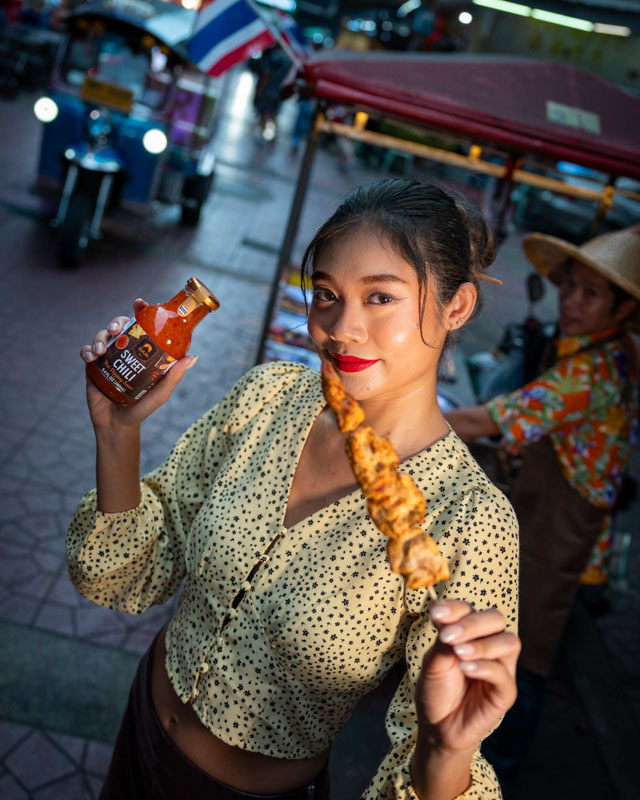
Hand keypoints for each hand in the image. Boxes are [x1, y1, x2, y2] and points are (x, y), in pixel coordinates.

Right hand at [80, 298, 197, 432]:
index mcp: (142, 351)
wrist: (118, 424)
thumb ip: (174, 376)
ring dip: (99, 336)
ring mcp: (108, 357)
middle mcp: (125, 350)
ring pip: (101, 335)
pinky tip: (92, 357)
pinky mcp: (92, 366)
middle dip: (116, 321)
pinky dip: (87, 350)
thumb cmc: (142, 407)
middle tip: (116, 329)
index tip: (139, 303)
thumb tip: (193, 357)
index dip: (140, 311)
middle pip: (119, 326)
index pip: (142, 325)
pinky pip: (86, 351)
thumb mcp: (160, 392)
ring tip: (101, 350)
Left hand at [415, 599, 519, 755]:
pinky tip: (465, 669)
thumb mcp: (433, 661)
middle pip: (496, 619)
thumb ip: (444, 640)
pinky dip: (484, 667)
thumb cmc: (436, 689)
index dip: (455, 608)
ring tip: (459, 653)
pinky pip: (503, 674)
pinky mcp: (506, 692)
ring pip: (508, 642)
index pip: (470, 609)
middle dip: (472, 623)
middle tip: (448, 635)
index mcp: (470, 632)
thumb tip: (447, 617)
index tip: (437, 614)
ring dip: (482, 644)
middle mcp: (489, 644)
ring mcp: (501, 667)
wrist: (437, 726)